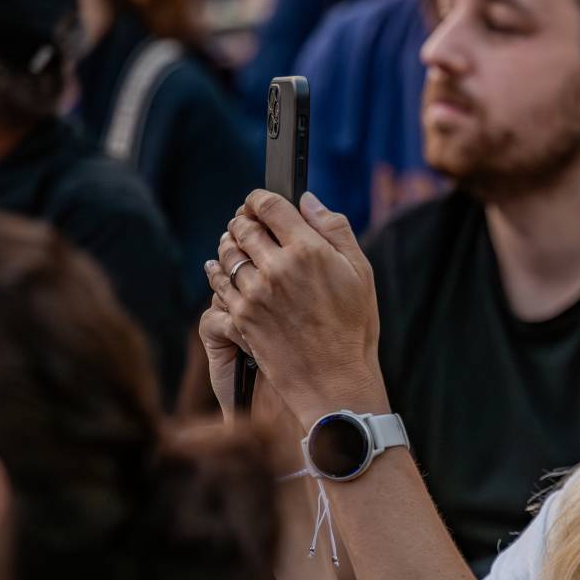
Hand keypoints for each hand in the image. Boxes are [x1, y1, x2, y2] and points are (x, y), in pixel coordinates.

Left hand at [204, 191, 387, 426]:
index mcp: (308, 250)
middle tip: (248, 224)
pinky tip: (223, 271)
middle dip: (244, 220)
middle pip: (243, 226)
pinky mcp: (241, 317)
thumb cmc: (353, 327)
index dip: (259, 198)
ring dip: (230, 245)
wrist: (334, 381)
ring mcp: (255, 293)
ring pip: (228, 253)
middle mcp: (277, 267)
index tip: (260, 202)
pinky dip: (219, 273)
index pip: (269, 205)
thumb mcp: (360, 272)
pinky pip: (220, 283)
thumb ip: (334, 228)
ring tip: (238, 247)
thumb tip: (308, 200)